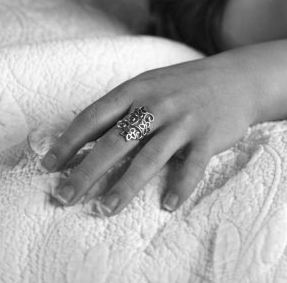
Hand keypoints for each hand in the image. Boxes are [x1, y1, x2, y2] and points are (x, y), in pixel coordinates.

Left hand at [42, 48, 266, 214]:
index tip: (48, 166)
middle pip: (115, 141)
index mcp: (137, 89)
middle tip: (64, 196)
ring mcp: (184, 119)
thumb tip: (82, 142)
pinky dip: (180, 185)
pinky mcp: (209, 135)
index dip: (69, 142)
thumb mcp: (151, 85)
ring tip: (105, 209)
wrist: (238, 77)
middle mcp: (157, 103)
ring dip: (126, 185)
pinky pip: (192, 164)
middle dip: (86, 171)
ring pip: (150, 156)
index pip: (95, 116)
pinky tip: (168, 204)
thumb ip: (122, 110)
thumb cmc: (184, 86)